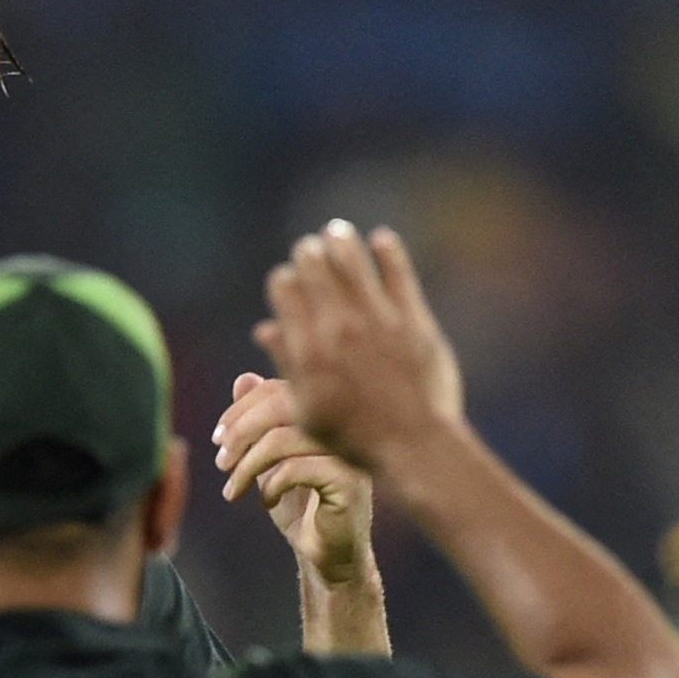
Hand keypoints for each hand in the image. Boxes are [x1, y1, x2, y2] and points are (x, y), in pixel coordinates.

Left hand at [213, 372, 374, 584]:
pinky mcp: (350, 482)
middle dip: (241, 431)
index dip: (241, 409)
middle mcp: (342, 426)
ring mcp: (349, 452)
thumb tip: (243, 379)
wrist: (327, 555)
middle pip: (283, 404)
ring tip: (234, 489)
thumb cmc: (299, 505)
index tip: (217, 438)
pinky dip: (271, 485)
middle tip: (220, 462)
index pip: (279, 389)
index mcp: (325, 415)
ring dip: (248, 465)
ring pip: (285, 438)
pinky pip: (298, 468)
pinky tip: (266, 502)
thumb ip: (258, 421)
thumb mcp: (269, 459)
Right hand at [255, 220, 463, 474]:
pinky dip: (387, 251)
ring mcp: (378, 320)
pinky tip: (380, 240)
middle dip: (308, 253)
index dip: (284, 278)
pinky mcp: (413, 320)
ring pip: (352, 261)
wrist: (413, 445)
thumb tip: (265, 327)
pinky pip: (398, 273)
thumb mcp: (306, 408)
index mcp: (309, 348)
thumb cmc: (354, 436)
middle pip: (315, 266)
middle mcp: (339, 327)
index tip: (289, 279)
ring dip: (341, 240)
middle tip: (310, 249)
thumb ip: (287, 363)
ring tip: (337, 232)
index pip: (285, 289)